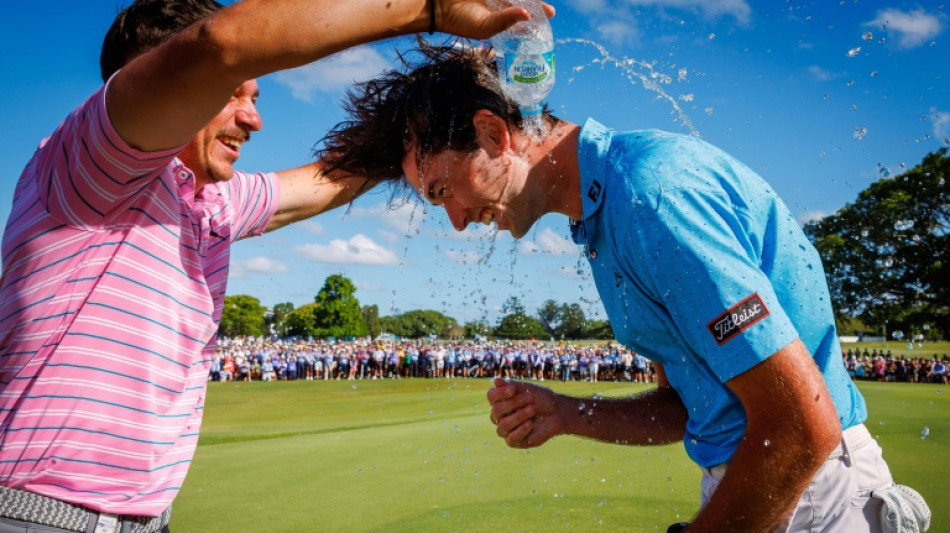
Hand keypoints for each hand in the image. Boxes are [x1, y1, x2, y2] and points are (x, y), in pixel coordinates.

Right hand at [435, 0, 555, 39]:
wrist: (439, 6)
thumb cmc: (461, 21)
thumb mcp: (486, 27)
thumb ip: (506, 20)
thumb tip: (527, 15)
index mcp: (499, 18)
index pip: (521, 17)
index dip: (535, 18)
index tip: (549, 17)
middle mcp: (498, 5)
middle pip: (522, 2)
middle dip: (536, 6)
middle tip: (550, 11)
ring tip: (539, 5)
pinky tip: (525, 0)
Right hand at [486, 377, 563, 447]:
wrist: (558, 412)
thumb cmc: (541, 399)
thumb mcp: (528, 389)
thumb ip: (512, 386)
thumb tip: (496, 381)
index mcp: (501, 401)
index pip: (491, 397)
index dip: (500, 393)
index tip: (512, 390)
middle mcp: (500, 416)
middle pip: (496, 410)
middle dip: (513, 403)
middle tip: (531, 399)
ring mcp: (507, 430)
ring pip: (503, 426)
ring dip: (518, 417)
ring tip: (533, 410)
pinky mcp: (516, 442)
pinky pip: (511, 439)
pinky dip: (521, 430)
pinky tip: (531, 423)